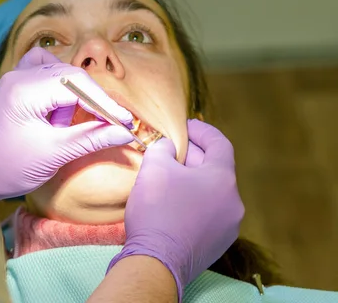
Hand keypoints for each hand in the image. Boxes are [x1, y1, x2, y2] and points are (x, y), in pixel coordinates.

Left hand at [0, 48, 134, 199]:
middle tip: (114, 124)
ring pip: (60, 72)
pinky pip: (43, 72)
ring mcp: (15, 79)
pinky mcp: (16, 87)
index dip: (105, 102)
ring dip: (76, 94)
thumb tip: (124, 132)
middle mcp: (19, 77)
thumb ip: (91, 138)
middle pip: (71, 75)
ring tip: (70, 123)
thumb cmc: (8, 167)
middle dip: (94, 99)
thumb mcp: (54, 154)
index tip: (125, 121)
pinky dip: (59, 85)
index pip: (77, 84)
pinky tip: (60, 106)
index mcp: (25, 90)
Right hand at [109, 119, 243, 300]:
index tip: (185, 126)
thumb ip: (164, 148)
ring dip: (193, 181)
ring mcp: (228, 226)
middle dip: (193, 156)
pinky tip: (172, 203)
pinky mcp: (217, 244)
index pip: (219, 143)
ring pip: (211, 193)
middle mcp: (234, 202)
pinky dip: (193, 202)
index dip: (202, 130)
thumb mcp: (155, 167)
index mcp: (223, 179)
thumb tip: (169, 148)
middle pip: (215, 169)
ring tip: (169, 177)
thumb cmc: (157, 209)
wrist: (156, 261)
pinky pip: (207, 213)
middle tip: (170, 149)